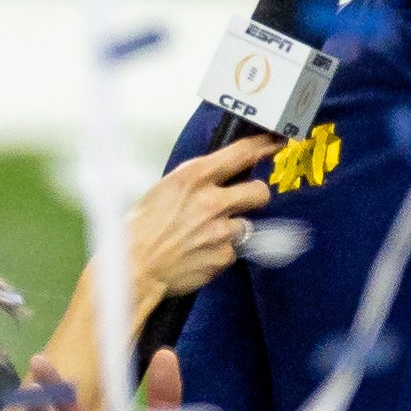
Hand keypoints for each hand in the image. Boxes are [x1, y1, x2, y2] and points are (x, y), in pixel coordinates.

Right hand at [125, 136, 279, 299]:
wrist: (134, 266)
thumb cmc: (142, 227)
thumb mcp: (166, 188)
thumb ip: (197, 180)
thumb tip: (221, 174)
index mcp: (193, 177)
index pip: (241, 153)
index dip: (264, 146)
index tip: (275, 144)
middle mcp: (211, 201)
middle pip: (259, 191)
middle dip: (256, 194)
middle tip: (247, 199)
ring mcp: (220, 230)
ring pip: (246, 225)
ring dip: (231, 229)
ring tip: (205, 235)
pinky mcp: (223, 256)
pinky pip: (232, 251)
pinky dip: (220, 252)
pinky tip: (199, 253)